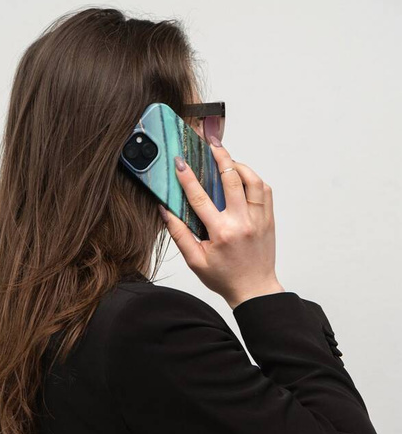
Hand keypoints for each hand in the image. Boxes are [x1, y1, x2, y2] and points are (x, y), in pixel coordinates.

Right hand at [159, 143, 284, 308]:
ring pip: (253, 180)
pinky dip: (253, 178)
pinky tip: (242, 176)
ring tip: (227, 158)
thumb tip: (165, 210)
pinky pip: (264, 190)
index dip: (187, 177)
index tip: (180, 162)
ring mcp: (258, 219)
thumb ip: (179, 234)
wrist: (254, 289)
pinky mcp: (268, 219)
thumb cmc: (224, 277)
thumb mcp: (195, 260)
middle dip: (219, 157)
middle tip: (210, 144)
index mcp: (221, 233)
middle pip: (231, 179)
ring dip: (239, 165)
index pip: (200, 198)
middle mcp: (241, 222)